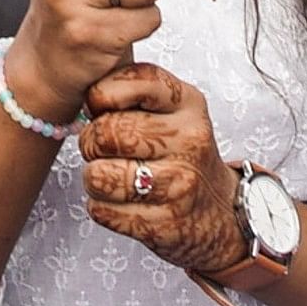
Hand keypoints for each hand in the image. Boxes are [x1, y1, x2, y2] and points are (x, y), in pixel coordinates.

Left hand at [77, 66, 245, 276]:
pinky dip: (102, 207)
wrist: (220, 211)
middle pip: (105, 133)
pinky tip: (122, 202)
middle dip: (91, 142)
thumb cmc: (182, 154)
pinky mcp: (163, 223)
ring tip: (112, 176)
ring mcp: (178, 185)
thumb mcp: (173, 109)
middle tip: (104, 149)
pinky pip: (101, 210)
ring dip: (94, 178)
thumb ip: (133, 90)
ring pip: (98, 176)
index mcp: (189, 104)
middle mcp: (189, 141)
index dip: (102, 95)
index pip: (134, 81)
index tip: (102, 107)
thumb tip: (86, 99)